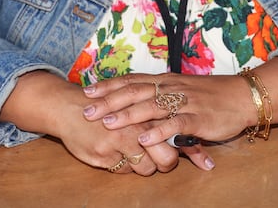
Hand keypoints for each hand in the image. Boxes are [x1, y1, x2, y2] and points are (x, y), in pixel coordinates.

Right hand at [0, 71, 177, 174]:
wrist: (71, 107)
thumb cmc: (106, 107)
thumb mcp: (134, 108)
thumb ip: (155, 120)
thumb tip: (181, 136)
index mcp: (149, 110)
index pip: (178, 133)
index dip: (194, 150)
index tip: (206, 163)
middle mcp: (138, 124)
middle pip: (166, 157)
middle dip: (168, 164)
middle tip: (164, 163)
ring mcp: (122, 139)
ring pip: (146, 168)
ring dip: (145, 167)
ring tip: (135, 156)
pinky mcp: (106, 152)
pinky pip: (125, 170)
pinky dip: (126, 167)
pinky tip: (118, 156)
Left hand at [81, 72, 255, 169]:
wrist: (243, 96)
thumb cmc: (212, 95)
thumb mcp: (183, 90)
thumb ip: (162, 95)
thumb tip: (138, 101)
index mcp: (166, 81)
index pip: (132, 80)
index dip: (109, 86)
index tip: (87, 91)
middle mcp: (171, 88)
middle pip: (135, 91)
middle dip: (109, 101)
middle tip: (87, 110)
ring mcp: (185, 102)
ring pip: (152, 106)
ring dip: (128, 115)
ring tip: (109, 123)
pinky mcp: (198, 118)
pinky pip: (176, 123)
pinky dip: (158, 131)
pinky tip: (144, 138)